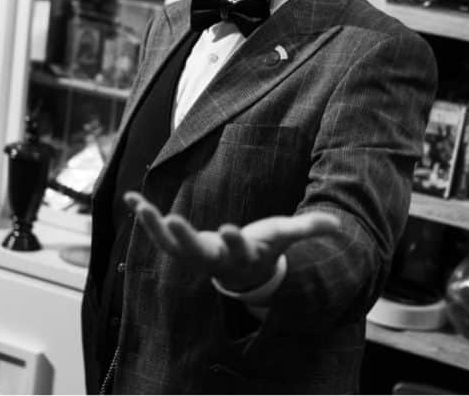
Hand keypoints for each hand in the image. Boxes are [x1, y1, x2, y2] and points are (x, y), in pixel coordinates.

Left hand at [124, 191, 339, 291]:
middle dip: (184, 238)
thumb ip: (308, 229)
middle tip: (172, 220)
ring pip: (170, 246)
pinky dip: (145, 218)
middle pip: (197, 252)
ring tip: (142, 208)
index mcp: (242, 255)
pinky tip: (131, 198)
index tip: (228, 229)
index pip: (238, 250)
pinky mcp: (180, 245)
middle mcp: (214, 258)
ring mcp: (193, 254)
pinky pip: (158, 235)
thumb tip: (337, 226)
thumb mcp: (286, 236)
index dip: (234, 241)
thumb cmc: (266, 247)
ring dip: (155, 228)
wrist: (243, 270)